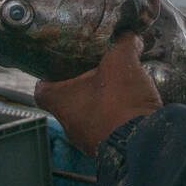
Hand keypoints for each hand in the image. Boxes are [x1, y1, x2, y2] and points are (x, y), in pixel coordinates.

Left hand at [33, 33, 163, 157]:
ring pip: (87, 118)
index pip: (41, 89)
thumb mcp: (122, 62)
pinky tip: (129, 109)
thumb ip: (123, 43)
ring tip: (117, 91)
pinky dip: (114, 120)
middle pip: (66, 102)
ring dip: (99, 105)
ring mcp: (87, 141)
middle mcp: (68, 125)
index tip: (62, 66)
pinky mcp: (106, 151)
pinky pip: (105, 131)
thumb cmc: (121, 103)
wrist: (144, 144)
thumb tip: (128, 33)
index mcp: (61, 103)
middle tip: (97, 74)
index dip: (50, 76)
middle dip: (82, 88)